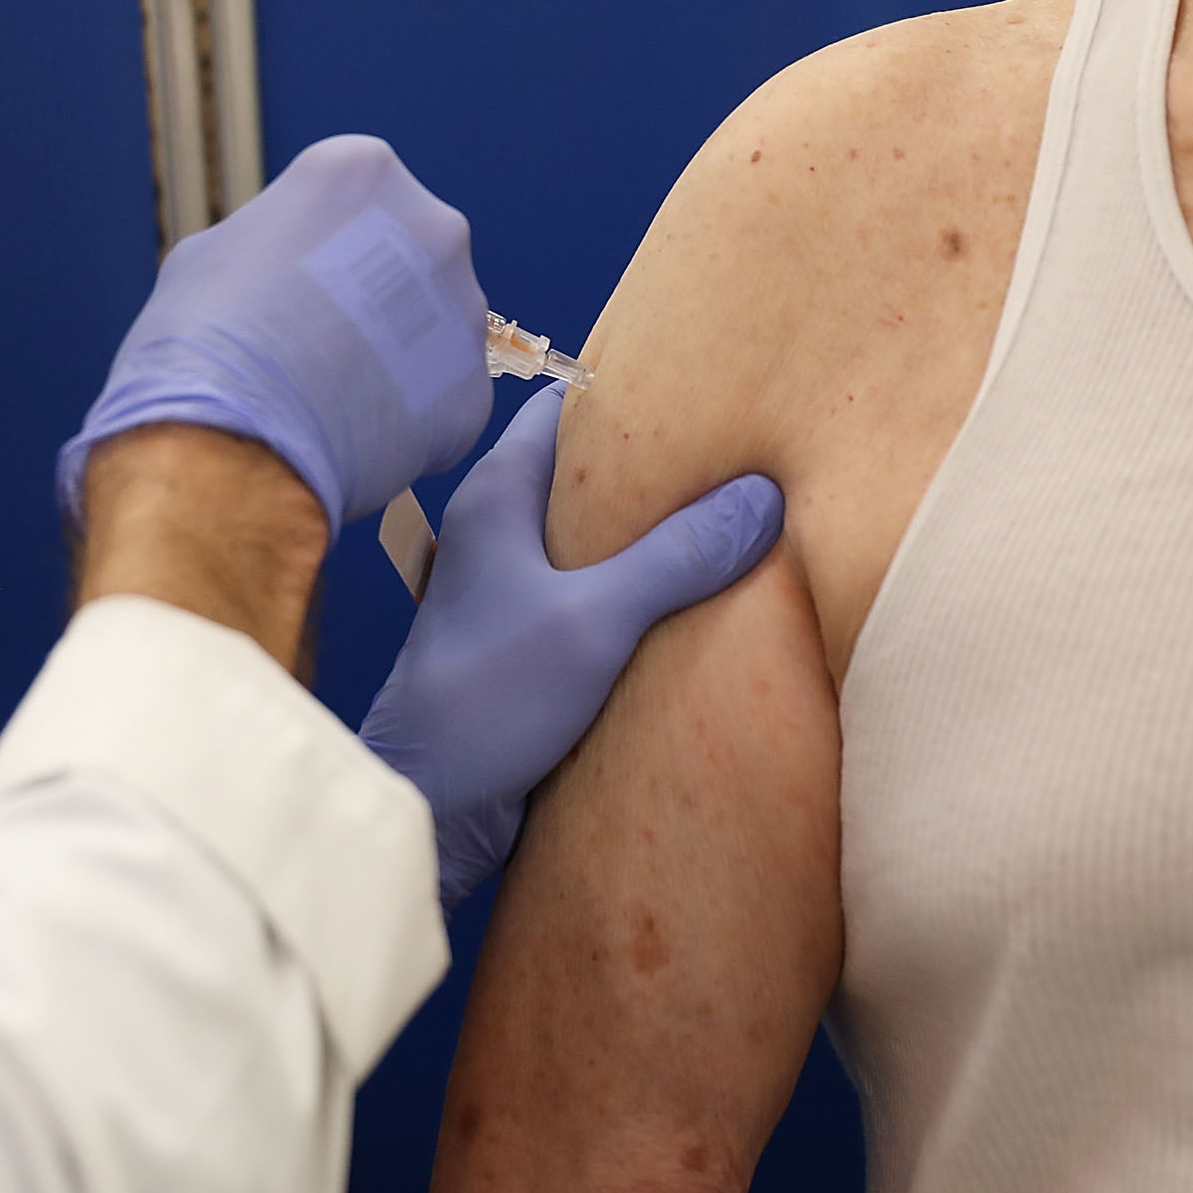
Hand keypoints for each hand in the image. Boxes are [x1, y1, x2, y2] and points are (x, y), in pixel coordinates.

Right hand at [58, 136, 491, 533]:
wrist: (229, 440)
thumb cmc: (202, 334)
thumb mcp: (211, 253)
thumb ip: (267, 245)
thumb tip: (279, 265)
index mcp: (362, 170)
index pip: (350, 199)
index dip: (311, 246)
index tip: (283, 287)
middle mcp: (435, 225)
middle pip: (406, 258)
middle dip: (370, 296)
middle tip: (312, 344)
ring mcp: (464, 311)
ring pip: (432, 331)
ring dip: (394, 357)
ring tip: (328, 400)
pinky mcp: (473, 390)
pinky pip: (440, 402)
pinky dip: (404, 421)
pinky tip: (351, 440)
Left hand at [360, 385, 784, 907]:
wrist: (428, 807)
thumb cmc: (485, 700)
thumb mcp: (594, 618)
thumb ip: (676, 557)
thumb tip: (763, 495)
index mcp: (497, 498)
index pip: (564, 408)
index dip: (630, 390)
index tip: (707, 386)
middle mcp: (499, 534)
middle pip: (590, 475)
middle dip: (661, 471)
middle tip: (748, 457)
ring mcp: (513, 593)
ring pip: (597, 545)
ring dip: (658, 542)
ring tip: (744, 525)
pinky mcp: (531, 648)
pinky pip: (598, 602)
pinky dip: (644, 597)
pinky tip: (704, 605)